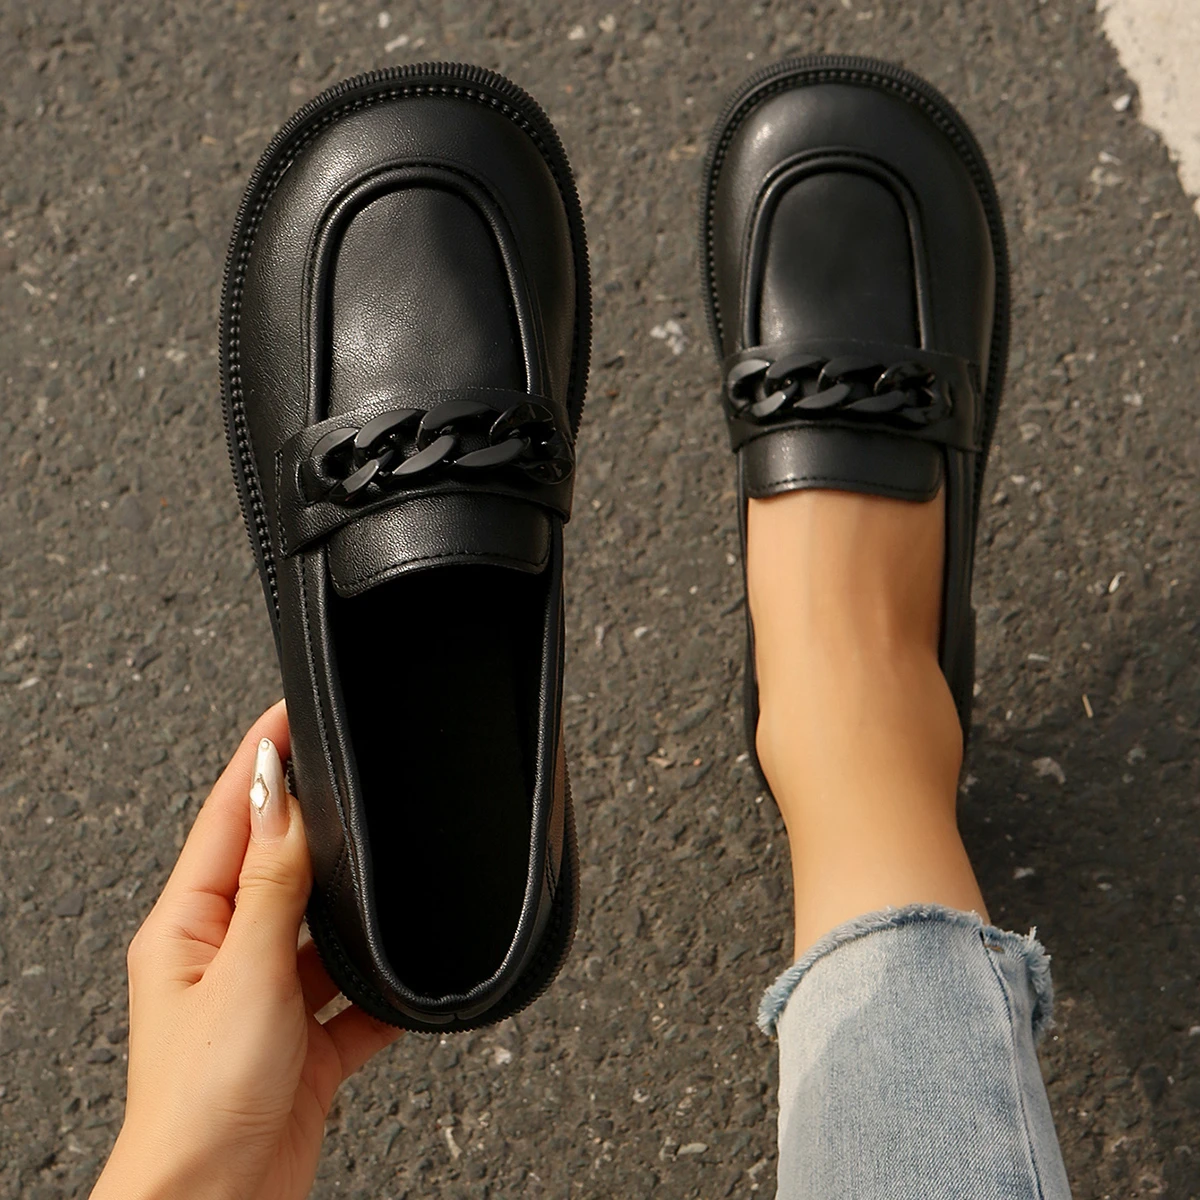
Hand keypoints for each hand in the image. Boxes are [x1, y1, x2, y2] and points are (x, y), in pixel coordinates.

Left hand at [92, 701, 400, 1199]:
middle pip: (277, 866)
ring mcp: (265, 1000)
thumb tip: (282, 799)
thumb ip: (272, 883)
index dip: (261, 760)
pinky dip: (381, 988)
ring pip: (320, 930)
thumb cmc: (200, 1105)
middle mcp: (223, 956)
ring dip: (350, 911)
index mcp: (186, 927)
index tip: (288, 712)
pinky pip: (353, 998)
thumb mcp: (244, 971)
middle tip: (350, 774)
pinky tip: (405, 976)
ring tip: (384, 873)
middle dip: (314, 824)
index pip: (228, 818)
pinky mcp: (303, 1044)